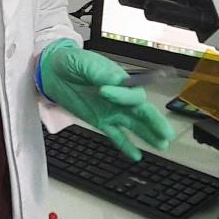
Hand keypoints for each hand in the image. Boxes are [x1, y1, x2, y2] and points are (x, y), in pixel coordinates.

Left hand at [38, 41, 174, 160]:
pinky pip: (117, 135)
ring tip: (162, 145)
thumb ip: (102, 73)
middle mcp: (120, 98)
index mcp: (120, 80)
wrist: (53, 71)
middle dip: (154, 122)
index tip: (104, 91)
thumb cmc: (72, 62)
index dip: (122, 95)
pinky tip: (136, 156)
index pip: (132, 93)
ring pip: (134, 125)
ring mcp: (111, 111)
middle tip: (166, 133)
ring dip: (148, 135)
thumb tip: (114, 84)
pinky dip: (126, 145)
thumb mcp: (87, 63)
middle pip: (142, 111)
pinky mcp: (100, 121)